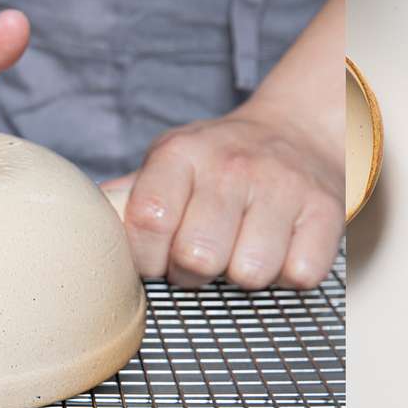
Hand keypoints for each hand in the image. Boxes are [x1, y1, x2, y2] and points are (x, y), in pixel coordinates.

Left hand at [108, 102, 343, 290]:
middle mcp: (234, 165)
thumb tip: (80, 224)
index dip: (147, 257)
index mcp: (182, 153)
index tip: (158, 255)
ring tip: (243, 245)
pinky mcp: (327, 211)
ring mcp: (284, 186)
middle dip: (195, 271)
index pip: (148, 221)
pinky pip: (299, 275)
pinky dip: (288, 273)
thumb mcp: (169, 163)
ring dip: (243, 274)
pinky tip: (280, 246)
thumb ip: (126, 197)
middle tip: (205, 251)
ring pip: (250, 274)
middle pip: (198, 257)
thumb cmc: (220, 162)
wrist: (297, 132)